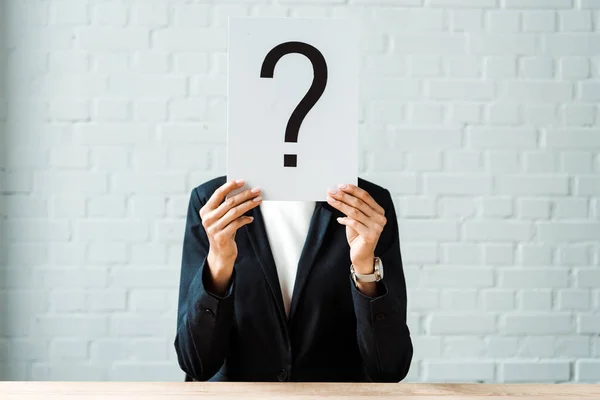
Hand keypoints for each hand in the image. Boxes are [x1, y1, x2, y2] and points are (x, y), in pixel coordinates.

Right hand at [200, 179, 261, 293]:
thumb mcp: (221, 218)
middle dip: (245, 194)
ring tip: (258, 200)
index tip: (242, 181)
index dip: (230, 186)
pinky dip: (245, 219)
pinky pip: (237, 223)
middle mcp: (207, 219)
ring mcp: (213, 228)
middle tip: (257, 190)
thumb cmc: (223, 232)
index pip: (218, 194)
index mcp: (205, 211)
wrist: (220, 254)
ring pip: (235, 212)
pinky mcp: (221, 237)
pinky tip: (251, 218)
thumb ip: (226, 207)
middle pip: (229, 202)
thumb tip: (243, 191)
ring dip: (249, 204)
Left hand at [326, 184, 386, 274]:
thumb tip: (341, 193)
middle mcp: (380, 218)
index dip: (352, 189)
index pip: (365, 196)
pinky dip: (345, 220)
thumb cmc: (358, 236)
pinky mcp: (370, 236)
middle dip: (343, 195)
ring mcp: (377, 227)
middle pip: (359, 203)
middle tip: (331, 191)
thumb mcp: (357, 219)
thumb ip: (354, 208)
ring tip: (330, 200)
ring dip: (341, 205)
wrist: (362, 255)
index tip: (340, 186)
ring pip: (355, 212)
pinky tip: (338, 219)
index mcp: (379, 211)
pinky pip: (354, 224)